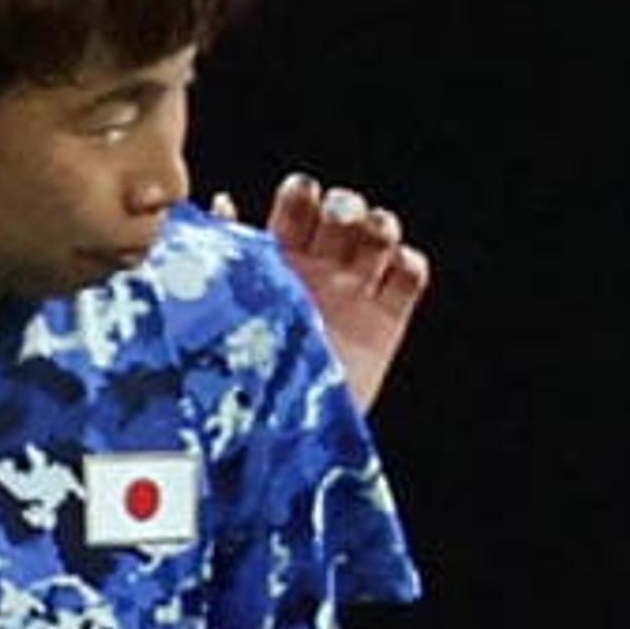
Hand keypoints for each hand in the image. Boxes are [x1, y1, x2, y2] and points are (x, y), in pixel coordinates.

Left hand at [243, 172, 429, 414]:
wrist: (272, 434)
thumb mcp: (219, 303)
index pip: (298, 204)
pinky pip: (410, 277)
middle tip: (340, 218)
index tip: (301, 198)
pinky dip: (410, 263)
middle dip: (346, 205)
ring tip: (373, 237)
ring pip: (380, 236)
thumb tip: (222, 204)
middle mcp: (318, 273)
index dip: (304, 194)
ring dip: (380, 225)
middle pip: (344, 213)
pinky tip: (395, 269)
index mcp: (276, 261)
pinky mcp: (385, 325)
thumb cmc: (237, 371)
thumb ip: (223, 253)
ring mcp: (354, 297)